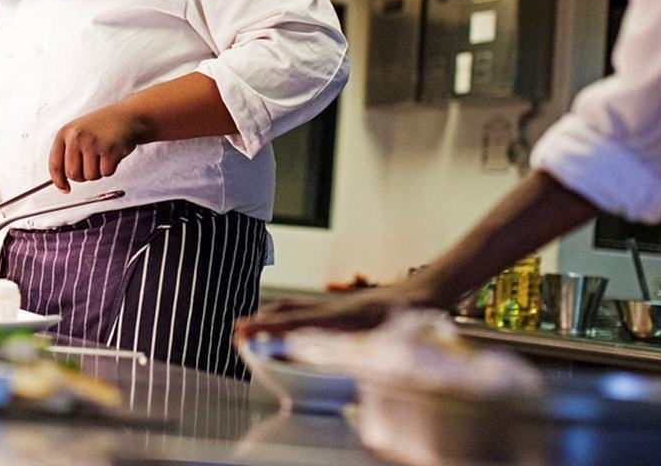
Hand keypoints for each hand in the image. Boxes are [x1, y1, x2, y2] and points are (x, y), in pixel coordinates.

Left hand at [48, 102, 145, 191]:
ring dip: (98, 172)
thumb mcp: (77, 132)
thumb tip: (61, 182)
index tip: (65, 189)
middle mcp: (77, 137)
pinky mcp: (110, 150)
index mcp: (65, 133)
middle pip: (72, 174)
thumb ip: (67, 153)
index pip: (55, 165)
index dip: (59, 181)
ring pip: (89, 176)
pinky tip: (112, 155)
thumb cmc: (101, 127)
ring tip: (102, 156)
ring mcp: (93, 143)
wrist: (127, 116)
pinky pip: (105, 173)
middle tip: (91, 165)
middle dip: (82, 176)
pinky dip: (110, 169)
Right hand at [233, 284, 420, 341]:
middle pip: (289, 311)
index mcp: (342, 318)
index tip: (244, 334)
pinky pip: (307, 309)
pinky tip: (286, 321)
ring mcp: (336, 306)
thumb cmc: (410, 317)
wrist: (423, 292)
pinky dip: (288, 314)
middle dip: (261, 322)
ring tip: (252, 325)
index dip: (268, 330)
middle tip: (237, 331)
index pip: (296, 323)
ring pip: (296, 307)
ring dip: (272, 316)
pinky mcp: (341, 307)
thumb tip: (344, 369)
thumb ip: (363, 352)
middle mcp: (334, 309)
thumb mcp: (390, 340)